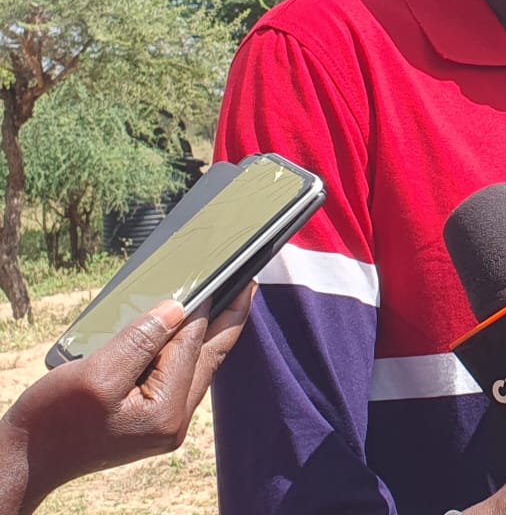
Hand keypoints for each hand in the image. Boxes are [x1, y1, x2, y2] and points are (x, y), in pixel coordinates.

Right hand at [0, 285, 254, 514]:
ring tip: (226, 301)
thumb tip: (178, 309)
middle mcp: (173, 422)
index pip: (194, 346)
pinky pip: (178, 377)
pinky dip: (185, 351)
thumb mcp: (96, 375)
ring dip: (209, 335)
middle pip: (210, 358)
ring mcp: (164, 424)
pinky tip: (187, 332)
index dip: (207, 307)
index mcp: (166, 412)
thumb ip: (140, 340)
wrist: (24, 462)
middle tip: (249, 285)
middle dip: (230, 320)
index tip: (229, 275)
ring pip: (198, 368)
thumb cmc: (52, 422)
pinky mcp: (150, 422)